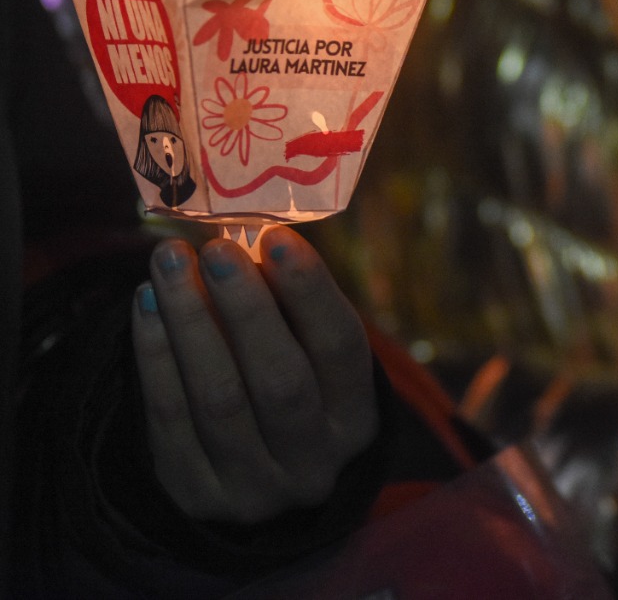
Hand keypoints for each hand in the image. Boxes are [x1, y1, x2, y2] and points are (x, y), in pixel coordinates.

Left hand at [130, 226, 377, 523]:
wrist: (252, 477)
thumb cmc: (290, 389)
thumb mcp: (312, 359)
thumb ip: (295, 310)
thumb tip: (255, 241)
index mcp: (356, 420)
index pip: (341, 350)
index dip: (310, 292)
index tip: (277, 237)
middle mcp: (314, 464)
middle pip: (280, 381)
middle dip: (245, 308)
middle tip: (216, 249)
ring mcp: (254, 487)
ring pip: (219, 398)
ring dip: (190, 321)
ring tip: (170, 261)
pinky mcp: (196, 495)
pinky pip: (169, 416)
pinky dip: (155, 354)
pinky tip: (146, 303)